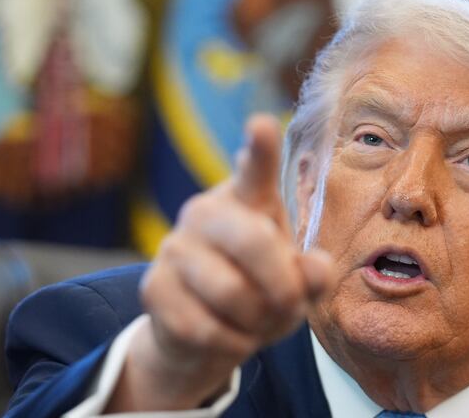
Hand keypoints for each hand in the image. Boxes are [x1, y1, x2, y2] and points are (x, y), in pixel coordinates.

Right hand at [107, 115, 333, 411]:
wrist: (206, 334)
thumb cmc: (262, 293)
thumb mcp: (298, 285)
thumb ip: (314, 276)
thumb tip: (316, 269)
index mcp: (249, 201)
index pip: (257, 170)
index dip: (261, 148)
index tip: (263, 124)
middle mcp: (207, 212)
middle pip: (255, 242)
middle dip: (284, 287)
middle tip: (291, 308)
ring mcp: (173, 246)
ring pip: (231, 293)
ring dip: (258, 322)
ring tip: (259, 323)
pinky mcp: (152, 287)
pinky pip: (206, 328)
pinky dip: (232, 345)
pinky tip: (231, 337)